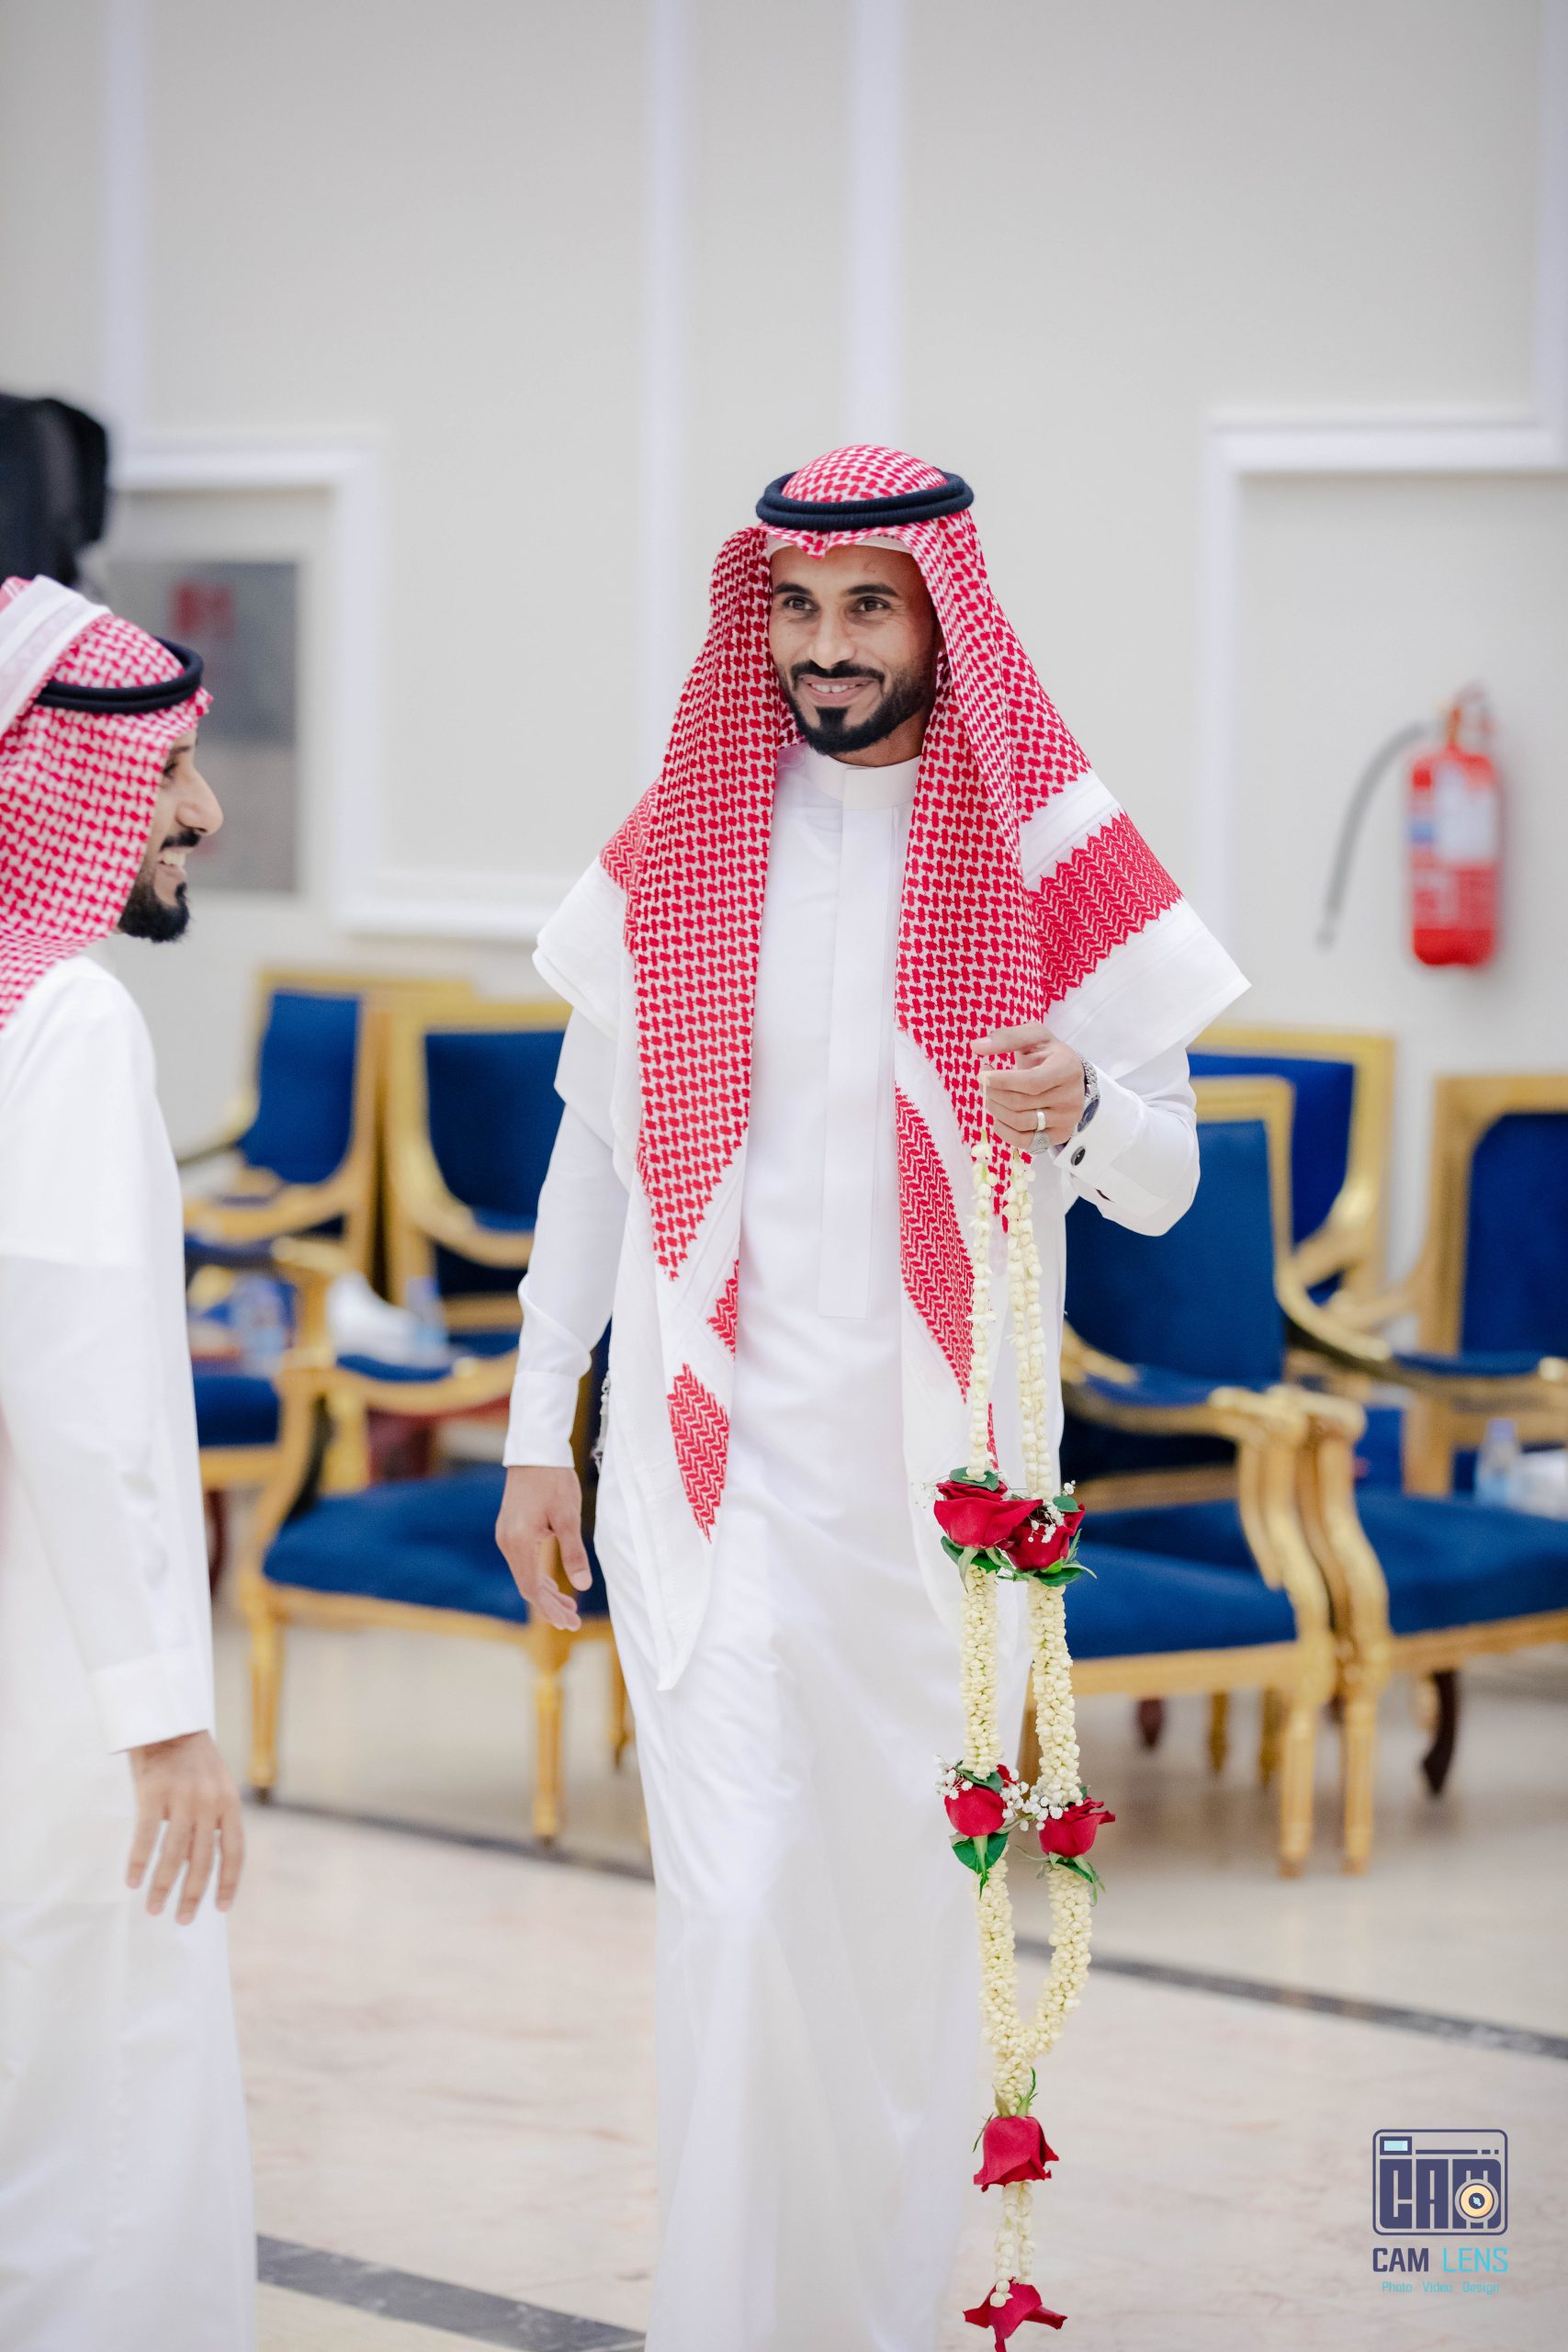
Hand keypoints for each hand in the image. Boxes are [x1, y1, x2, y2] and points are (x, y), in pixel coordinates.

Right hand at [127, 1730, 244, 1922]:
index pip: (234, 1851)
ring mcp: (182, 1798)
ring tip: (153, 1908)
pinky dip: (138, 1861)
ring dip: (162, 1885)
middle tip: (182, 1920)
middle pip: (203, 1860)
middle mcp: (210, 1803)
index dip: (229, 1882)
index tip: (222, 1908)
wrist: (169, 1720)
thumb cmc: (191, 1758)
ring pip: (174, 1854)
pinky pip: (145, 1836)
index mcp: (229, 1803)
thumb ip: (215, 1816)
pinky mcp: (154, 1793)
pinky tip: (132, 1881)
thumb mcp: (216, 1784)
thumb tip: (205, 1859)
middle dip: (192, 1894)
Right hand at [496, 1464, 591, 1630]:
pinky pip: (522, 1561)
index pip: (532, 1588)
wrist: (535, 1451)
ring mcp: (506, 1535)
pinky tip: (554, 1583)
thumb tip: (583, 1587)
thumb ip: (574, 1554)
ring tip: (568, 1607)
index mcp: (519, 1541)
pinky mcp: (510, 1529)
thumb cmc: (554, 1480)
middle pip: (526, 1585)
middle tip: (573, 1622)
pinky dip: (537, 1576)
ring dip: (545, 1592)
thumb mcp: (569, 1518)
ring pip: (524, 1574)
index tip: (571, 1623)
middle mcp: (507, 1541)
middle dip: (550, 1606)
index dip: (551, 1608)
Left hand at [975, 1022, 1085, 1149]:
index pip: (1030, 1082)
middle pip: (1020, 1103)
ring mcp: (1066, 1120)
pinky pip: (1024, 1141)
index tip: (982, 1075)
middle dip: (993, 1093)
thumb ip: (1007, 1037)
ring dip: (996, 1109)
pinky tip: (999, 1115)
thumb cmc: (1048, 1054)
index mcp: (1066, 1069)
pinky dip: (1003, 1130)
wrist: (1071, 1076)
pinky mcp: (1059, 1135)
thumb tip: (976, 1046)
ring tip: (991, 1096)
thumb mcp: (1033, 1037)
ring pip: (1019, 1122)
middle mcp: (1071, 1097)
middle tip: (984, 1083)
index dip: (1002, 1081)